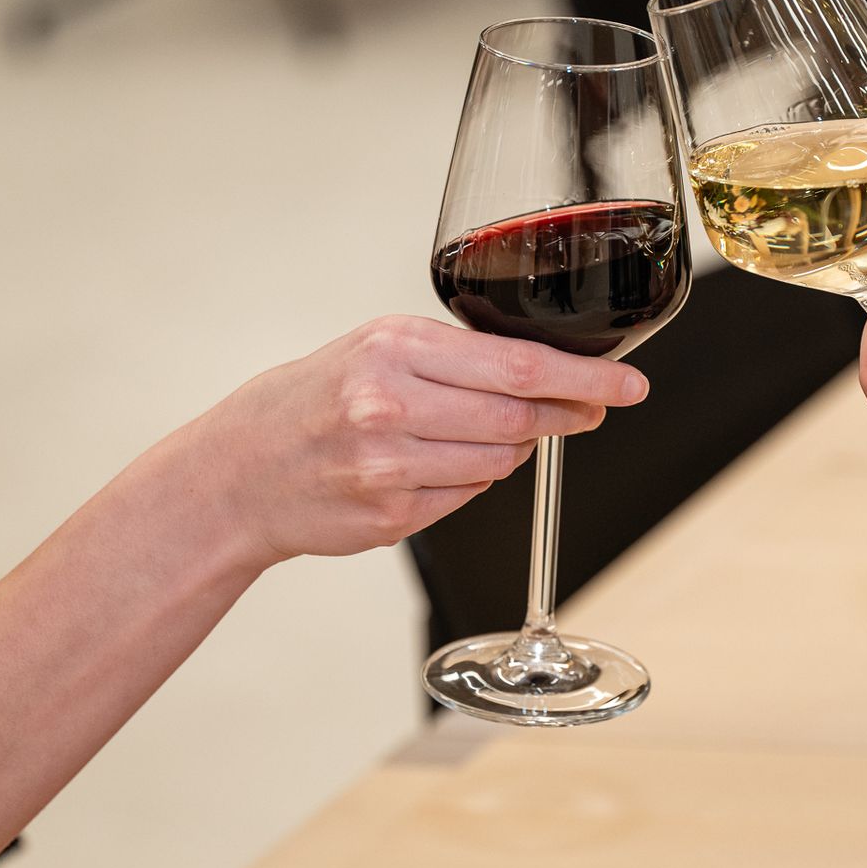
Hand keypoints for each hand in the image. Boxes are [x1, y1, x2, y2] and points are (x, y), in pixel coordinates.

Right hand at [192, 316, 647, 565]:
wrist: (238, 472)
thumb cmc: (308, 401)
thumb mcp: (374, 349)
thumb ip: (453, 357)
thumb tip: (545, 373)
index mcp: (394, 351)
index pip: (520, 366)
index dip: (586, 380)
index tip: (628, 385)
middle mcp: (391, 407)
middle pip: (521, 416)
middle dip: (568, 415)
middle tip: (591, 411)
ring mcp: (392, 468)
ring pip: (501, 460)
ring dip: (513, 447)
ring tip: (474, 433)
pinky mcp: (394, 518)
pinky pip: (468, 496)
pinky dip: (472, 479)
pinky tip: (434, 464)